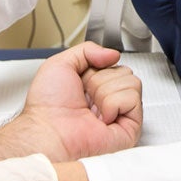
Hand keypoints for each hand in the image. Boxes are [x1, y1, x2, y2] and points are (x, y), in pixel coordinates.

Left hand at [14, 41, 142, 160]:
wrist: (48, 131)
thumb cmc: (48, 106)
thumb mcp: (60, 64)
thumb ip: (87, 49)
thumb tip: (114, 54)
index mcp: (93, 85)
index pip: (113, 62)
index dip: (96, 67)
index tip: (81, 80)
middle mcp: (108, 99)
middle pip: (124, 70)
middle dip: (100, 80)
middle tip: (86, 97)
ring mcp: (119, 113)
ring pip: (131, 81)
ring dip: (105, 92)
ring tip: (93, 109)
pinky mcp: (130, 128)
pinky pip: (133, 98)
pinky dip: (113, 104)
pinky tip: (102, 117)